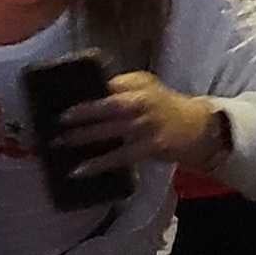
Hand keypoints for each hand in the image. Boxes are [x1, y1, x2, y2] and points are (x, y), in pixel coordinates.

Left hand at [59, 71, 225, 172]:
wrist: (195, 127)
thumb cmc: (162, 105)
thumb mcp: (144, 87)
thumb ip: (119, 87)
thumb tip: (85, 92)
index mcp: (137, 84)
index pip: (108, 84)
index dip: (86, 91)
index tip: (63, 96)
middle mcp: (142, 102)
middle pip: (108, 107)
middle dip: (83, 114)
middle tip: (59, 120)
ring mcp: (146, 126)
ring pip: (111, 132)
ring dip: (85, 138)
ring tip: (61, 143)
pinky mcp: (149, 147)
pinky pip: (119, 157)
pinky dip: (98, 164)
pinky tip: (80, 170)